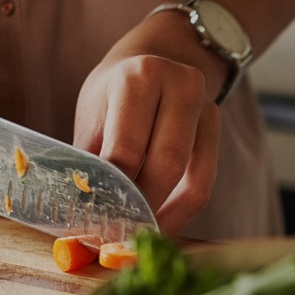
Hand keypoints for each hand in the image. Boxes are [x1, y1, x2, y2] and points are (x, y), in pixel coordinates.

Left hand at [73, 11, 226, 232]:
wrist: (156, 57)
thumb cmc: (115, 92)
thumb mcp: (93, 114)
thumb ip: (89, 159)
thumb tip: (79, 212)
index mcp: (138, 78)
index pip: (126, 150)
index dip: (111, 193)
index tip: (95, 225)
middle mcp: (180, 85)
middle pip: (164, 166)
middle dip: (140, 208)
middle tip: (117, 238)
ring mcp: (205, 106)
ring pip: (189, 179)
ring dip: (162, 215)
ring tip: (136, 235)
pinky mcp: (216, 128)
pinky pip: (203, 183)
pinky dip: (181, 210)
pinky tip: (160, 224)